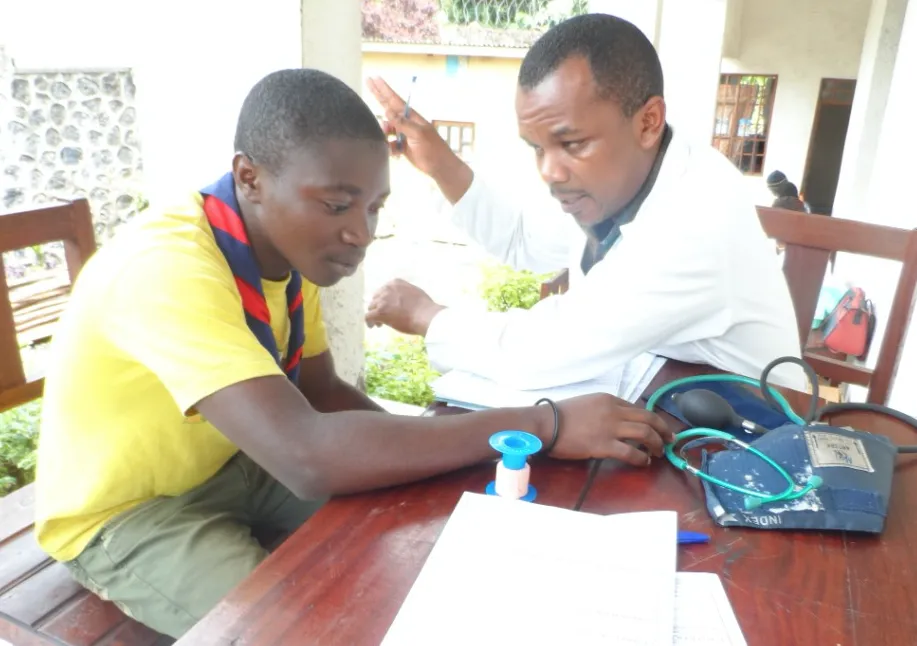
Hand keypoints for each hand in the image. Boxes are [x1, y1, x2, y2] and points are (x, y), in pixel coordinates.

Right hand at [366, 77, 469, 191]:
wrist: (440, 167)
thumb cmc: (433, 148)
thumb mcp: (418, 134)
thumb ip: (402, 123)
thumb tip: (387, 111)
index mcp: (411, 116)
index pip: (394, 100)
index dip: (384, 89)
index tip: (375, 78)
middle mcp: (405, 123)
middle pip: (388, 107)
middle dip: (378, 96)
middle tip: (367, 82)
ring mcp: (403, 134)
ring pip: (386, 128)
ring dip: (384, 132)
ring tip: (390, 139)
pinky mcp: (402, 147)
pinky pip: (389, 144)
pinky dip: (390, 148)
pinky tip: (395, 153)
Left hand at [366, 278, 445, 336]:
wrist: (426, 315)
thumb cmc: (425, 307)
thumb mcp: (415, 292)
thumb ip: (404, 292)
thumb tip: (400, 299)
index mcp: (395, 283)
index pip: (383, 290)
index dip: (384, 300)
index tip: (387, 306)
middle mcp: (387, 289)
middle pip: (376, 298)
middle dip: (378, 306)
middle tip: (383, 316)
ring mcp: (382, 300)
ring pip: (371, 307)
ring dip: (374, 314)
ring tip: (379, 323)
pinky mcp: (380, 312)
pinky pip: (368, 317)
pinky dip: (369, 322)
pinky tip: (372, 326)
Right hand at [549, 394, 674, 465]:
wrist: (546, 424)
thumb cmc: (561, 415)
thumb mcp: (587, 403)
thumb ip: (604, 410)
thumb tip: (617, 421)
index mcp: (609, 399)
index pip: (638, 408)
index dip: (653, 420)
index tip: (659, 428)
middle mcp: (614, 411)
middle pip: (649, 418)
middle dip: (663, 430)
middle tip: (670, 440)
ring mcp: (610, 428)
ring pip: (645, 434)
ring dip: (656, 444)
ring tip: (659, 453)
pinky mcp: (604, 445)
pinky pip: (631, 452)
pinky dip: (641, 458)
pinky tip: (643, 462)